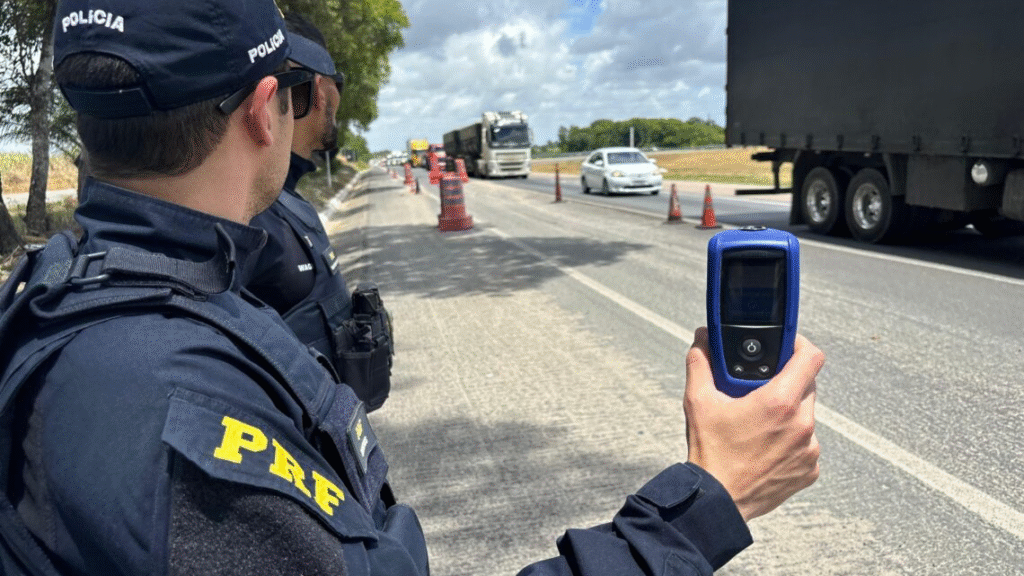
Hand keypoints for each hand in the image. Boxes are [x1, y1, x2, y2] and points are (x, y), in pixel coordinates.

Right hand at [684, 327, 823, 521]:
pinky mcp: (810, 469)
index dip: (800, 344)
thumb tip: (702, 338)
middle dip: (786, 382)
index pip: (811, 357)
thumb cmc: (710, 453)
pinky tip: (765, 447)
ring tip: (758, 424)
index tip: (787, 346)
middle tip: (760, 389)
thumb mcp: (698, 402)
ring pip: (806, 416)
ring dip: (788, 413)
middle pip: (806, 386)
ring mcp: (809, 449)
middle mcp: (802, 424)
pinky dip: (790, 441)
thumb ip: (701, 363)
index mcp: (779, 402)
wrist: (717, 501)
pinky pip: (806, 444)